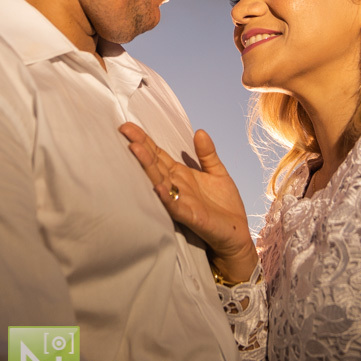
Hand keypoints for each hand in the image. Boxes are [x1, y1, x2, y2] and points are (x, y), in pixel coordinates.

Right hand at [119, 122, 257, 282]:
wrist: (236, 233)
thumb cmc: (225, 205)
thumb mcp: (218, 172)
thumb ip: (207, 154)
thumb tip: (200, 131)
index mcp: (181, 174)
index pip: (159, 154)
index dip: (145, 140)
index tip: (129, 126)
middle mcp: (176, 186)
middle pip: (155, 164)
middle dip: (141, 147)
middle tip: (124, 130)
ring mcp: (181, 201)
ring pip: (159, 181)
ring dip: (148, 167)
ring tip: (135, 150)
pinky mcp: (190, 216)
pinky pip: (174, 206)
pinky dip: (165, 197)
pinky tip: (157, 187)